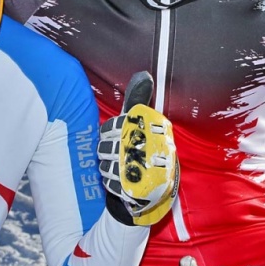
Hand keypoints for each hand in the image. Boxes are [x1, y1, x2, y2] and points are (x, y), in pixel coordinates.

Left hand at [98, 71, 177, 225]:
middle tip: (119, 153)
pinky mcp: (135, 190)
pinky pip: (110, 183)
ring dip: (108, 167)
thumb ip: (138, 100)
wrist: (158, 188)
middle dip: (108, 150)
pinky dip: (111, 182)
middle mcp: (146, 150)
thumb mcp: (142, 123)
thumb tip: (144, 74)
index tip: (120, 136)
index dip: (111, 131)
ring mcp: (141, 172)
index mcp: (149, 131)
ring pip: (106, 164)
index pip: (113, 126)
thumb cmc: (147, 149)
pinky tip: (120, 180)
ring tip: (120, 166)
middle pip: (107, 146)